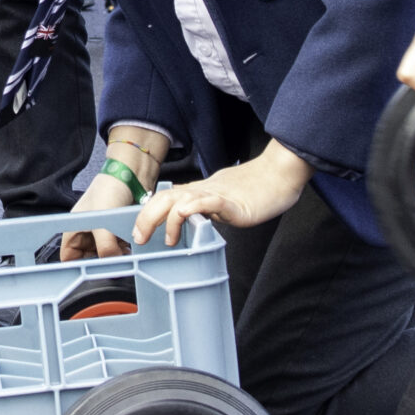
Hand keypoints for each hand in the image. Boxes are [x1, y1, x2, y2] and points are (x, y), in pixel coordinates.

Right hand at [63, 171, 139, 260]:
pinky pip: (118, 249)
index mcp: (73, 229)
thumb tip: (113, 264)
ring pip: (105, 255)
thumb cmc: (109, 189)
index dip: (77, 268)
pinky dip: (123, 251)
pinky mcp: (117, 232)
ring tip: (122, 256)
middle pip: (89, 259)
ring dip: (114, 257)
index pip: (68, 257)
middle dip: (100, 263)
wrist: (131, 176)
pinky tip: (129, 249)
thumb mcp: (102, 223)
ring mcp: (101, 232)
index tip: (90, 275)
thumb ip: (105, 248)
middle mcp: (86, 232)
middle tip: (112, 267)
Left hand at [131, 141, 312, 246]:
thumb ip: (204, 207)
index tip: (136, 231)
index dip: (146, 212)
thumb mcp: (221, 200)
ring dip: (168, 218)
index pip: (165, 198)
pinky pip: (211, 202)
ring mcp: (217, 195)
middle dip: (147, 218)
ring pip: (182, 199)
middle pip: (166, 198)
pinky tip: (185, 214)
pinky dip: (195, 207)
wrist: (278, 175)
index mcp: (199, 192)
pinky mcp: (233, 202)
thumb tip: (187, 218)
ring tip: (165, 239)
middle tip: (140, 239)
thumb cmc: (254, 188)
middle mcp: (202, 191)